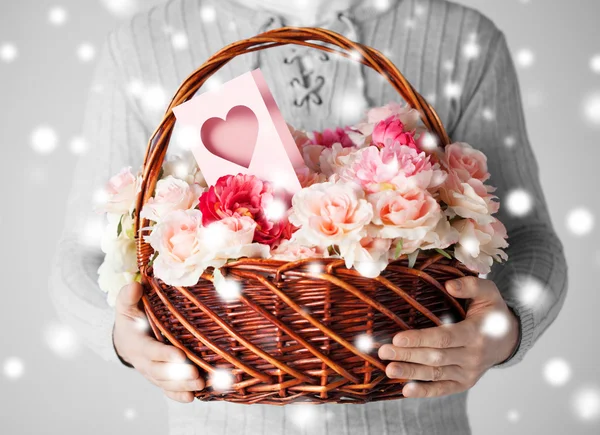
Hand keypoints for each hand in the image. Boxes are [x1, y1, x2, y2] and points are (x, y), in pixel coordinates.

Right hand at [113, 282, 204, 402]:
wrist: (125, 338)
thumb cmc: (130, 318)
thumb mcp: (125, 305)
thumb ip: (128, 297)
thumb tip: (135, 286)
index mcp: (136, 343)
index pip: (151, 350)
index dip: (164, 355)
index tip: (181, 355)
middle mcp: (143, 361)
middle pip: (160, 371)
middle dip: (178, 375)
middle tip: (197, 375)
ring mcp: (152, 371)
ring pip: (166, 382)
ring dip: (183, 386)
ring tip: (201, 385)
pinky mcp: (159, 377)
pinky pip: (167, 389)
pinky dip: (178, 395)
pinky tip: (193, 398)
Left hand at [378, 276, 519, 397]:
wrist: (508, 339)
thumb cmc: (492, 312)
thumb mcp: (488, 292)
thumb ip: (470, 285)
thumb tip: (449, 285)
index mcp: (476, 333)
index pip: (444, 338)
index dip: (420, 339)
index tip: (397, 338)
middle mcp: (473, 356)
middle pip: (435, 357)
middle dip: (408, 355)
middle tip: (384, 351)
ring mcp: (469, 373)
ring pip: (436, 374)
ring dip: (410, 373)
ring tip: (389, 369)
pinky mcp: (464, 383)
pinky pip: (443, 389)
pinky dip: (425, 392)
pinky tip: (406, 390)